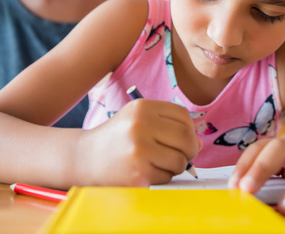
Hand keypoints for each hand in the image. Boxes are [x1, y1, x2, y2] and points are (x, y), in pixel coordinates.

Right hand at [75, 98, 199, 186]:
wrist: (85, 158)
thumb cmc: (117, 138)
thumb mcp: (139, 121)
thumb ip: (169, 126)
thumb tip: (199, 144)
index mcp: (142, 107)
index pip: (184, 116)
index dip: (189, 130)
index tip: (183, 139)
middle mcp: (141, 125)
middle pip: (186, 138)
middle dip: (190, 150)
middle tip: (184, 156)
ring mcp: (139, 150)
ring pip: (179, 160)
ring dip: (175, 166)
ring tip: (158, 163)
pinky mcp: (139, 174)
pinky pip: (167, 177)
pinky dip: (163, 178)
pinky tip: (147, 172)